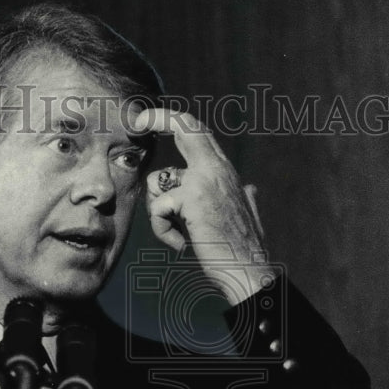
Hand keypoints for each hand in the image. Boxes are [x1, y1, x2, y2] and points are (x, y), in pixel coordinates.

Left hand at [133, 109, 272, 302]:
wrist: (249, 271)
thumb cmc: (245, 251)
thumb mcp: (248, 215)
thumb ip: (245, 197)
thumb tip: (251, 189)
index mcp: (226, 172)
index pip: (199, 133)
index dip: (174, 121)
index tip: (150, 119)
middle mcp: (217, 169)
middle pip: (186, 126)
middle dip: (158, 118)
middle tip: (138, 122)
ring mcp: (204, 180)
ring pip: (158, 181)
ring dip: (158, 213)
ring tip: (179, 234)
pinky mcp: (192, 197)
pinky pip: (157, 208)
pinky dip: (162, 231)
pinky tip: (181, 245)